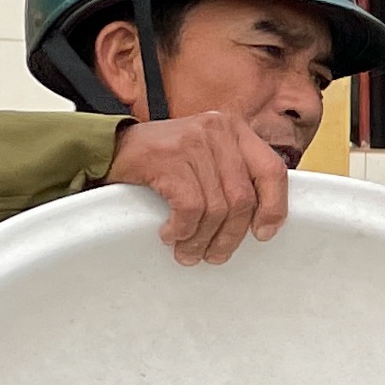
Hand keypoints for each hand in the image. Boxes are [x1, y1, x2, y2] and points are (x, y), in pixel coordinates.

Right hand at [110, 113, 291, 265]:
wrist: (110, 149)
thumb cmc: (163, 160)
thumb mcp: (206, 156)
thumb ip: (233, 175)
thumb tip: (262, 220)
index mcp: (235, 129)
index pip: (271, 170)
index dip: (274, 207)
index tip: (263, 233)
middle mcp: (218, 130)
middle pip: (242, 197)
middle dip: (230, 235)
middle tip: (215, 255)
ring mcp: (193, 142)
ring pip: (216, 208)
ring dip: (202, 239)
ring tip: (189, 252)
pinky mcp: (167, 159)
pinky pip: (190, 208)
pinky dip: (182, 230)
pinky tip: (171, 234)